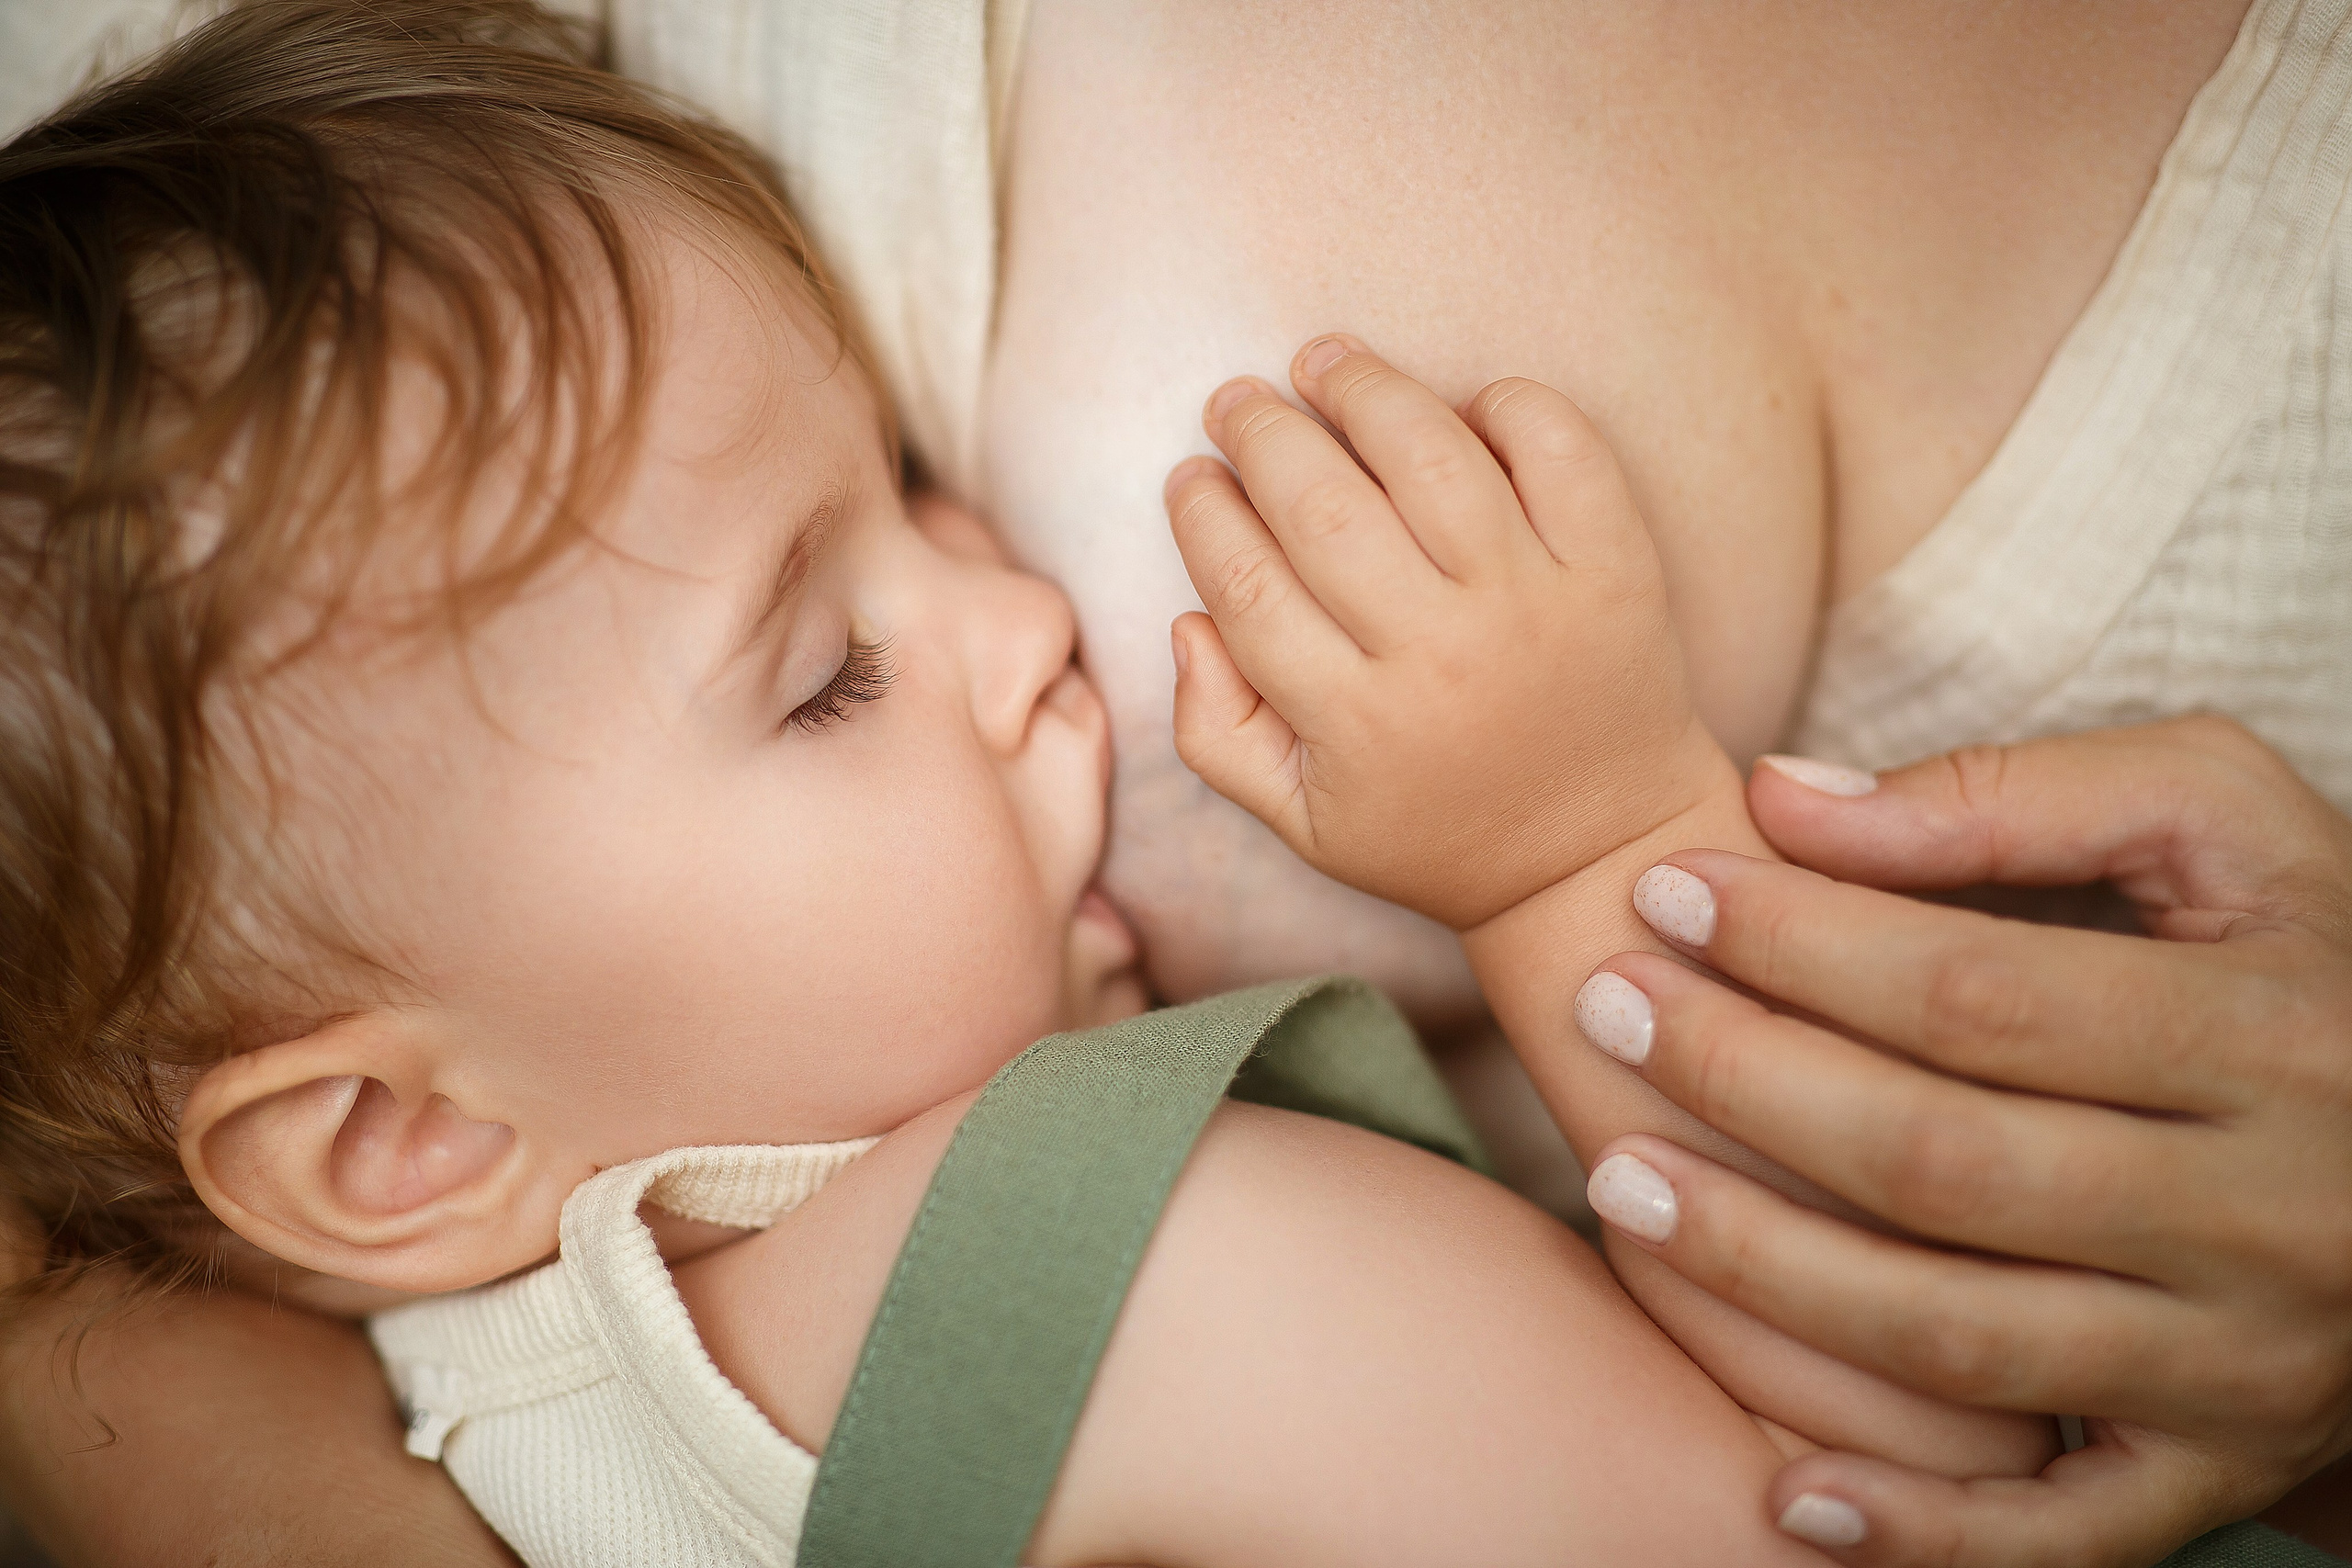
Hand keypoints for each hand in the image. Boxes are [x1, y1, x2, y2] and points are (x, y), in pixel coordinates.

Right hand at [1163, 334, 1728, 929]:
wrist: (1604, 854)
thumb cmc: (1438, 831)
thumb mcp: (1305, 822)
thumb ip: (1217, 735)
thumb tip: (1187, 623)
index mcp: (1355, 721)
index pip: (1246, 584)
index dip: (1203, 513)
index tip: (1191, 477)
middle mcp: (1442, 655)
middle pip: (1321, 505)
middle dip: (1261, 433)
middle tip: (1235, 402)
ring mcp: (1534, 604)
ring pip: (1429, 455)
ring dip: (1361, 389)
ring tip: (1322, 364)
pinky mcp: (1615, 569)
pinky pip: (1557, 449)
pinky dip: (1503, 404)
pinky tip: (1457, 405)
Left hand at [1574, 717, 2351, 1565]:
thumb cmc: (2305, 951)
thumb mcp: (2218, 822)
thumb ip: (2011, 798)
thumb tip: (1785, 802)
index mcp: (2265, 1033)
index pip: (1978, 995)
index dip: (1800, 945)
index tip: (1670, 893)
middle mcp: (2268, 1212)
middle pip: (1943, 1164)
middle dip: (1743, 1083)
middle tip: (1608, 1009)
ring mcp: (2246, 1358)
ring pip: (1960, 1338)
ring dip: (1762, 1272)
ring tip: (1619, 1181)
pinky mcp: (2222, 1464)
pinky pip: (2062, 1532)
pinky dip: (1920, 1527)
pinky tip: (1784, 1488)